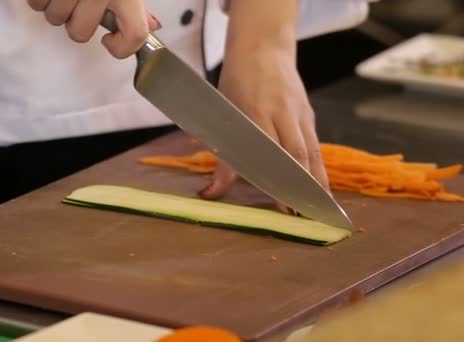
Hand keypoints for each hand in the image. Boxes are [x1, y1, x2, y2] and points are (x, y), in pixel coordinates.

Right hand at [27, 0, 159, 58]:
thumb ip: (135, 2)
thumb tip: (149, 26)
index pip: (134, 34)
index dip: (121, 48)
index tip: (110, 40)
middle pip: (80, 32)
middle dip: (76, 21)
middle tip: (78, 3)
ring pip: (55, 18)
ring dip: (56, 7)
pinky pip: (36, 3)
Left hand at [199, 47, 330, 212]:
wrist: (263, 47)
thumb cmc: (236, 82)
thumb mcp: (224, 115)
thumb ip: (223, 159)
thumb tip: (210, 193)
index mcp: (257, 112)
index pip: (270, 153)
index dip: (278, 181)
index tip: (283, 207)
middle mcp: (283, 113)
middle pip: (298, 155)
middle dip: (303, 187)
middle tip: (305, 215)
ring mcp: (300, 112)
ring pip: (313, 151)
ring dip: (317, 181)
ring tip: (320, 208)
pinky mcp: (309, 113)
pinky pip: (316, 144)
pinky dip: (319, 167)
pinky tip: (320, 186)